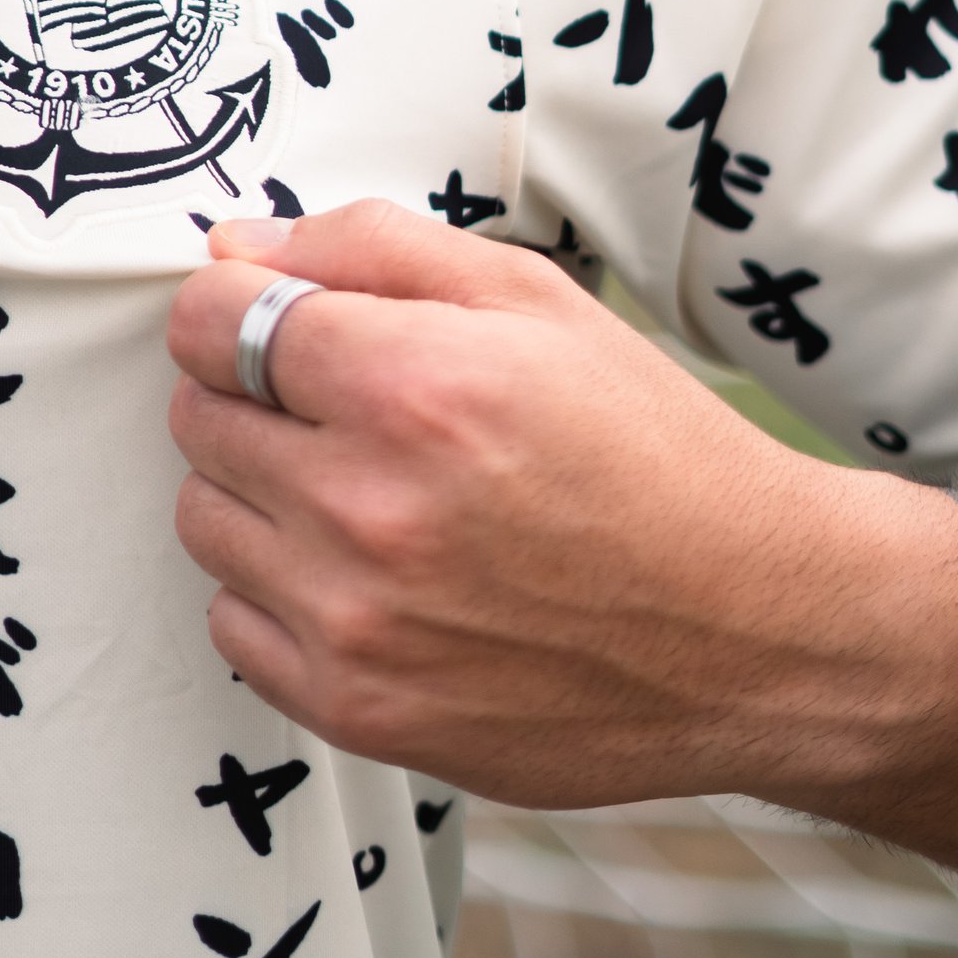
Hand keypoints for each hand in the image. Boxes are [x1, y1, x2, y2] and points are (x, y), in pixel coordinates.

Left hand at [166, 199, 953, 808]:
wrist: (759, 631)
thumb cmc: (653, 453)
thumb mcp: (533, 299)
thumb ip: (368, 248)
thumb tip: (239, 244)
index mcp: (411, 386)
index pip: (211, 320)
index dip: (235, 306)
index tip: (273, 320)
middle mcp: (368, 507)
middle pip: (198, 417)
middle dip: (254, 395)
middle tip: (348, 410)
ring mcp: (358, 622)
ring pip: (206, 518)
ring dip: (259, 493)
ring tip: (367, 491)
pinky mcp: (362, 712)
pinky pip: (235, 625)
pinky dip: (279, 593)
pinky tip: (369, 574)